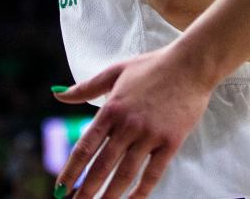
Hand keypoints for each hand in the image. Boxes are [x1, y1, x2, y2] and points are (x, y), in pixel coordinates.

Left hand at [51, 47, 212, 198]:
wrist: (191, 64)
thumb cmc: (153, 66)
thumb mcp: (116, 71)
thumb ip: (86, 87)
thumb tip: (57, 93)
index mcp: (111, 109)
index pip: (85, 147)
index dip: (71, 171)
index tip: (60, 189)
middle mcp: (128, 125)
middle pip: (102, 166)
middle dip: (86, 191)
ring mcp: (150, 135)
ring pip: (125, 174)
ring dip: (109, 196)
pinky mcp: (170, 141)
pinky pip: (153, 173)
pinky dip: (141, 191)